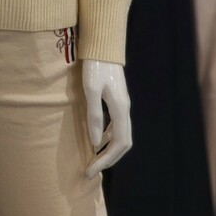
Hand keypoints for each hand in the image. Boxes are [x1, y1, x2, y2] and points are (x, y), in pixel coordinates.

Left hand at [80, 58, 131, 178]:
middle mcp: (125, 109)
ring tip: (93, 159)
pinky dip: (108, 138)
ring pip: (121, 135)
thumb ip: (94, 115)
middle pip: (123, 143)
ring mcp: (122, 105)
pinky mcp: (117, 100)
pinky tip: (96, 140)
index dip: (106, 160)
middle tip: (91, 170)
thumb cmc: (95, 66)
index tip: (91, 170)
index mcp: (121, 109)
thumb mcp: (90, 90)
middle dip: (108, 159)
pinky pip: (117, 126)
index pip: (118, 144)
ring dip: (108, 150)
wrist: (102, 46)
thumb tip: (94, 142)